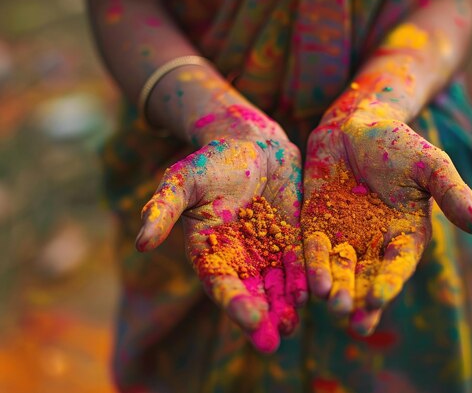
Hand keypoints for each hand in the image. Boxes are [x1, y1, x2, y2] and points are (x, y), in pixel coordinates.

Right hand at [135, 130, 305, 352]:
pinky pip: (301, 263)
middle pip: (252, 295)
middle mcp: (240, 260)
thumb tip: (140, 243)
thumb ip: (163, 209)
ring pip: (278, 286)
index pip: (222, 285)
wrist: (250, 145)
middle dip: (262, 318)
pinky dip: (306, 279)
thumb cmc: (211, 162)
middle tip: (272, 341)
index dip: (235, 304)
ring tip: (293, 324)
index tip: (250, 318)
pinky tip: (315, 293)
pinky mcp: (293, 239)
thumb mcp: (182, 181)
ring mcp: (269, 251)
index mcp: (211, 253)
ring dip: (285, 307)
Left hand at [302, 108, 471, 335]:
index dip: (388, 284)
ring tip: (330, 304)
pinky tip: (309, 282)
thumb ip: (451, 193)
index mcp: (404, 236)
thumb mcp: (431, 165)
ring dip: (335, 289)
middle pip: (366, 279)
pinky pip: (312, 249)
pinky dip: (311, 265)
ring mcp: (343, 236)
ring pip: (338, 270)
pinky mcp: (316, 225)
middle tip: (353, 320)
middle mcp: (373, 243)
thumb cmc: (400, 143)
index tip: (377, 300)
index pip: (397, 266)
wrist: (357, 125)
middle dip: (359, 300)